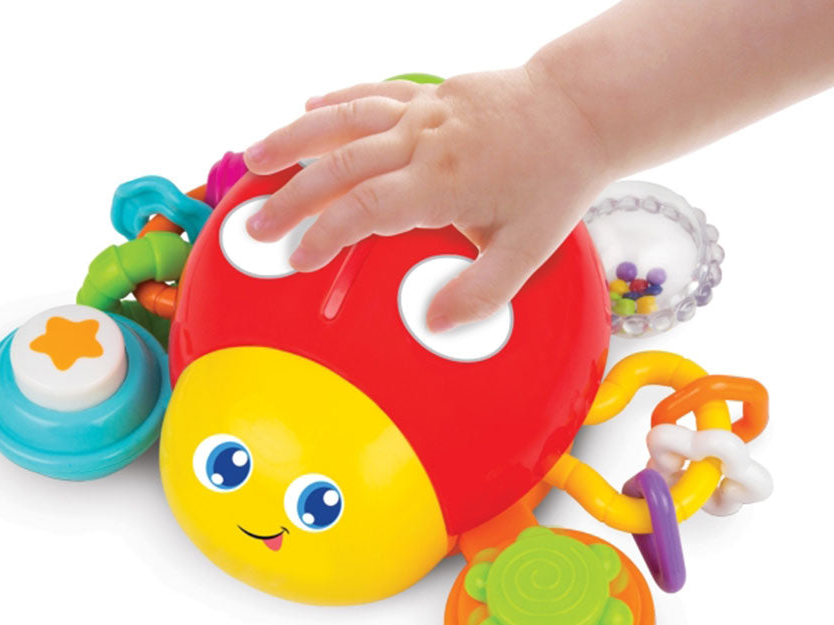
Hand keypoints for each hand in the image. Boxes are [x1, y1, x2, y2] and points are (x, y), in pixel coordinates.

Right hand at [242, 65, 613, 331]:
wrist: (579, 110)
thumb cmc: (556, 179)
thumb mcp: (528, 250)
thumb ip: (481, 292)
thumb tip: (433, 324)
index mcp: (443, 181)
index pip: (365, 208)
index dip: (324, 234)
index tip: (297, 260)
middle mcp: (423, 140)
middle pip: (339, 165)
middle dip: (290, 198)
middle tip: (255, 228)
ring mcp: (423, 111)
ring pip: (344, 119)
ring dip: (294, 139)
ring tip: (253, 159)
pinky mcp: (429, 94)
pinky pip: (372, 92)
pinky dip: (337, 100)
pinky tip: (309, 106)